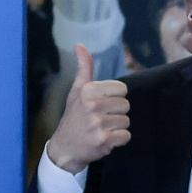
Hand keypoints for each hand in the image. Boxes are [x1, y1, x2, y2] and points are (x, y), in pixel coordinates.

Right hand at [46, 44, 130, 172]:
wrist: (65, 148)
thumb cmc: (74, 117)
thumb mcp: (77, 91)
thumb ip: (84, 68)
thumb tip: (80, 45)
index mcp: (88, 90)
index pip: (121, 89)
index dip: (114, 98)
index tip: (101, 105)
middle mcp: (93, 105)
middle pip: (125, 105)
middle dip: (116, 113)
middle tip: (100, 119)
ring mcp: (98, 123)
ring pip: (126, 121)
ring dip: (117, 127)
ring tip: (101, 129)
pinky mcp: (104, 140)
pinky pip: (126, 136)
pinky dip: (119, 140)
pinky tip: (105, 139)